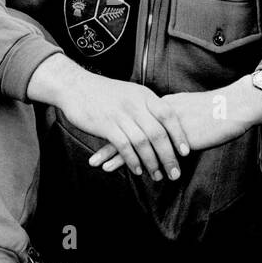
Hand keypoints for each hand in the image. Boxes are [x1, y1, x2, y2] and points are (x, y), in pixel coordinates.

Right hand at [28, 55, 188, 180]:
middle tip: (175, 173)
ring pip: (142, 143)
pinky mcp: (106, 125)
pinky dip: (132, 161)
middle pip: (158, 133)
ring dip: (151, 163)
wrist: (75, 87)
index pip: (168, 115)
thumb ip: (146, 105)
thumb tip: (164, 121)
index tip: (186, 152)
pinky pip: (124, 147)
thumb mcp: (130, 92)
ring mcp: (120, 115)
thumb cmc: (104, 92)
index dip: (178, 134)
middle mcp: (134, 105)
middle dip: (169, 156)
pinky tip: (137, 170)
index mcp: (143, 95)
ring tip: (157, 175)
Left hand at [89, 78, 261, 173]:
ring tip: (96, 164)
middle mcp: (158, 114)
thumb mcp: (190, 112)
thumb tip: (166, 130)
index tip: (96, 132)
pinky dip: (132, 158)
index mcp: (161, 106)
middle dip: (105, 139)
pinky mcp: (174, 137)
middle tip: (89, 152)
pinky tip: (121, 168)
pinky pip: (148, 149)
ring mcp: (165, 125)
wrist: (236, 106)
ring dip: (114, 153)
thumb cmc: (218, 112)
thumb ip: (175, 121)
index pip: (131, 117)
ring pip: (132, 139)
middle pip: (125, 127)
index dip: (113, 125)